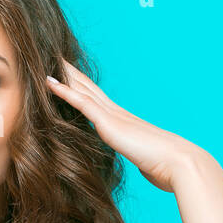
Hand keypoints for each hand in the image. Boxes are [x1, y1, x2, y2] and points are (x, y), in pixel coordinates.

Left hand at [46, 58, 198, 191]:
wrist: (177, 163)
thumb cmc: (164, 165)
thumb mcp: (142, 158)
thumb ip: (135, 153)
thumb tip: (139, 160)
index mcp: (123, 121)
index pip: (97, 98)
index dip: (81, 85)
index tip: (67, 75)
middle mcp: (116, 113)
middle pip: (87, 86)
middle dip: (70, 73)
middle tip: (52, 57)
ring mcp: (112, 115)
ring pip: (82, 88)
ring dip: (63, 75)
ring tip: (45, 61)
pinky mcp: (108, 123)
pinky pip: (81, 102)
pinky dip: (63, 91)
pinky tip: (48, 82)